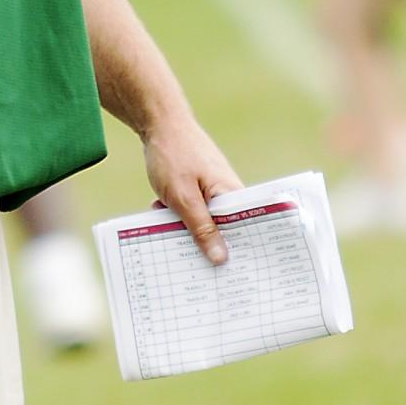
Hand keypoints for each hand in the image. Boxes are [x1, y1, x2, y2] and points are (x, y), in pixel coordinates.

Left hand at [143, 115, 242, 264]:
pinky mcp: (196, 191)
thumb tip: (221, 259)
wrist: (157, 124)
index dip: (243, 255)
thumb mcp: (182, 197)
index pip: (248, 233)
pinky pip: (190, 214)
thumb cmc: (173, 156)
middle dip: (211, 250)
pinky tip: (160, 223)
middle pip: (224, 232)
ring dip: (187, 233)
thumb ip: (200, 227)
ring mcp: (211, 193)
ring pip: (203, 224)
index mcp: (233, 196)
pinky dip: (176, 219)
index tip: (238, 281)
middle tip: (202, 276)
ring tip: (175, 251)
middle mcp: (227, 196)